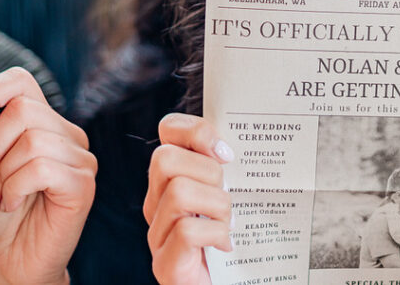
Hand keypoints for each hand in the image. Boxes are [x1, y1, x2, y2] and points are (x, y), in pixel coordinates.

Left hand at [0, 67, 96, 284]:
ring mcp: (78, 158)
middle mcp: (65, 134)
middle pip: (23, 110)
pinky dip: (16, 188)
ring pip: (32, 140)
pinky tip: (8, 205)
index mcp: (40, 122)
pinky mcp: (82, 184)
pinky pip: (43, 168)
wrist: (8, 265)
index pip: (21, 82)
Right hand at [144, 113, 233, 284]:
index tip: (225, 152)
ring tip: (229, 222)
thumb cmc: (232, 237)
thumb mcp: (229, 193)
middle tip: (228, 194)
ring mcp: (157, 235)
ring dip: (216, 205)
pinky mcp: (166, 264)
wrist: (228, 282)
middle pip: (165, 158)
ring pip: (178, 192)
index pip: (168, 129)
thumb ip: (228, 169)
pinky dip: (215, 233)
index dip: (196, 130)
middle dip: (207, 171)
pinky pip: (186, 231)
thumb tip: (242, 142)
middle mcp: (157, 202)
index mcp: (171, 179)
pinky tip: (226, 244)